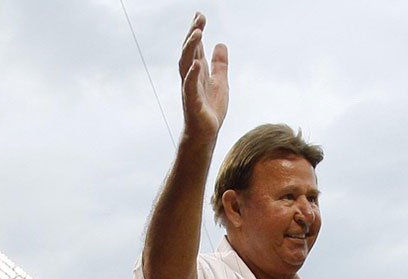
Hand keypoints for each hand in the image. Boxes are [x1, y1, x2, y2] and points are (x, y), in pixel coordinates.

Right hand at [177, 12, 228, 137]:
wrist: (205, 133)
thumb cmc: (210, 109)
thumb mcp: (220, 81)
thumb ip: (220, 64)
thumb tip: (221, 44)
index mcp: (198, 71)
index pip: (196, 47)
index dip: (197, 31)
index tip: (200, 15)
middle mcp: (191, 77)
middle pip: (189, 51)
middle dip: (193, 34)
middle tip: (199, 18)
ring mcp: (190, 88)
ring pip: (186, 64)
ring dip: (191, 48)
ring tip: (198, 33)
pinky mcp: (192, 102)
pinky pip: (190, 86)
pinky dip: (192, 74)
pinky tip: (197, 64)